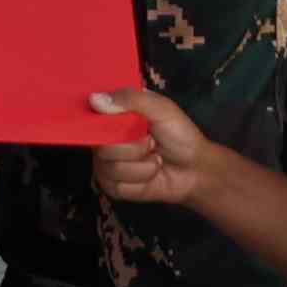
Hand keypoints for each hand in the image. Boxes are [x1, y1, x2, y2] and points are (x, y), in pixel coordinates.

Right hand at [89, 85, 218, 213]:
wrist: (196, 169)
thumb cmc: (179, 134)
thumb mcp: (160, 108)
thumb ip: (130, 99)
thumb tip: (94, 100)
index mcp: (113, 118)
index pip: (90, 118)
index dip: (99, 122)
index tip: (120, 124)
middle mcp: (105, 141)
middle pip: (101, 147)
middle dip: (133, 147)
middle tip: (151, 142)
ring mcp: (108, 166)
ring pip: (110, 168)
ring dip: (141, 165)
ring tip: (155, 159)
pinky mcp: (115, 187)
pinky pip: (117, 186)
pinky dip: (141, 179)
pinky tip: (152, 175)